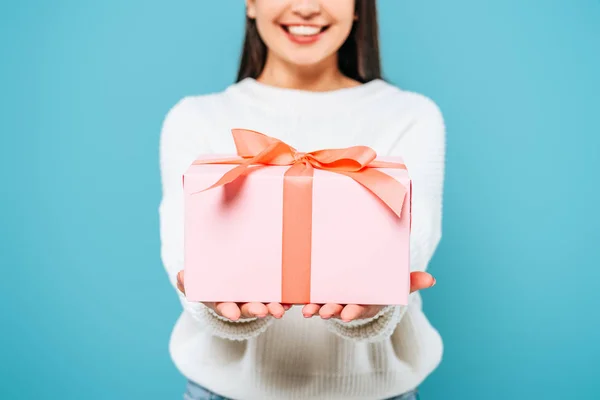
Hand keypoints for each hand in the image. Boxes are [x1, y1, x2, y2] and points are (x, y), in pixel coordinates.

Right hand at [177, 271, 289, 320]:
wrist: (225, 274)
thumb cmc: (208, 277)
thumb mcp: (196, 278)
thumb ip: (187, 280)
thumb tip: (181, 275)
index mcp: (220, 299)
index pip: (223, 306)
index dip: (227, 310)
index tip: (232, 313)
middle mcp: (238, 302)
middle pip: (247, 308)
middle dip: (255, 310)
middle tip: (263, 311)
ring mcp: (254, 299)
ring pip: (265, 305)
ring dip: (273, 308)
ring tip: (280, 309)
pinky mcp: (269, 293)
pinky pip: (278, 299)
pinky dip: (285, 301)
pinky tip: (292, 300)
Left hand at [301, 271, 435, 321]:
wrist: (362, 282)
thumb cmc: (380, 282)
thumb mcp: (396, 283)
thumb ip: (410, 281)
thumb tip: (432, 279)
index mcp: (364, 301)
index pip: (359, 308)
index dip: (353, 311)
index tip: (347, 313)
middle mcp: (346, 302)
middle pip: (338, 308)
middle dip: (330, 310)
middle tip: (324, 312)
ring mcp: (330, 298)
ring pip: (320, 304)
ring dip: (313, 308)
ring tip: (305, 311)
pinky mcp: (317, 292)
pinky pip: (306, 296)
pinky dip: (297, 299)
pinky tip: (287, 301)